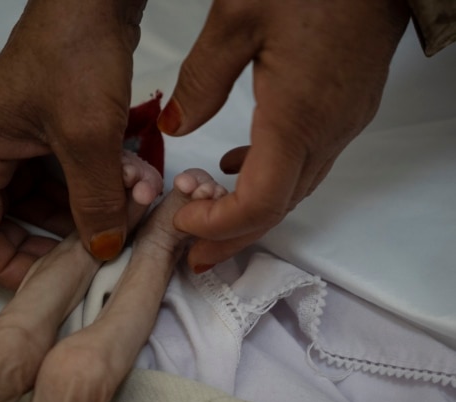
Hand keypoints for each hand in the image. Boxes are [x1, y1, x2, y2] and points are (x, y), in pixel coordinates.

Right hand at [0, 0, 146, 289]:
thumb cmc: (78, 56)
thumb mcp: (88, 137)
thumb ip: (94, 201)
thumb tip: (102, 252)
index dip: (5, 265)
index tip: (51, 282)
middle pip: (13, 220)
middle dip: (61, 237)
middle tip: (104, 247)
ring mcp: (25, 141)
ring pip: (49, 200)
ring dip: (90, 209)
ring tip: (133, 208)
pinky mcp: (54, 130)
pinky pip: (70, 175)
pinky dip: (100, 185)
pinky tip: (136, 182)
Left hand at [157, 0, 409, 269]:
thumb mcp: (237, 17)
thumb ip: (201, 79)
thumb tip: (176, 125)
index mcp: (294, 118)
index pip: (260, 202)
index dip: (219, 224)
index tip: (183, 219)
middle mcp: (324, 133)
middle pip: (278, 209)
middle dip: (232, 238)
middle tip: (195, 256)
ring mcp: (342, 126)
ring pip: (294, 192)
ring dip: (251, 214)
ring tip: (211, 222)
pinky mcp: (347, 113)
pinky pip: (307, 165)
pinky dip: (270, 180)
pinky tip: (239, 166)